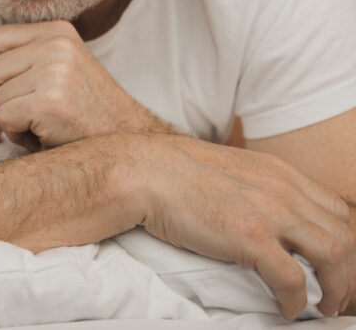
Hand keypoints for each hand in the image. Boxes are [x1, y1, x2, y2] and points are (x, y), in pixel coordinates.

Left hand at [0, 21, 171, 146]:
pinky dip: (17, 135)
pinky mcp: (51, 102)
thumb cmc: (85, 111)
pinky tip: (43, 136)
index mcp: (57, 31)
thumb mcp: (51, 71)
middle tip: (28, 112)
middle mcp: (57, 45)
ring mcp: (55, 72)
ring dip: (10, 118)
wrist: (127, 143)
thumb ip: (10, 55)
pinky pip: (4, 119)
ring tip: (41, 123)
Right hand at [134, 134, 355, 319]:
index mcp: (279, 173)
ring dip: (335, 287)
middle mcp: (283, 189)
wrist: (144, 171)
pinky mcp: (250, 237)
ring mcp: (269, 212)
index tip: (334, 266)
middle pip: (344, 234)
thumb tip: (263, 214)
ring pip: (334, 255)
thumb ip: (256, 187)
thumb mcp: (231, 170)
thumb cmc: (174, 174)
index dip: (344, 242)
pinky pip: (293, 279)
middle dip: (348, 271)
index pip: (336, 209)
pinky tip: (288, 309)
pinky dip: (297, 300)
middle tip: (335, 295)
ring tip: (322, 306)